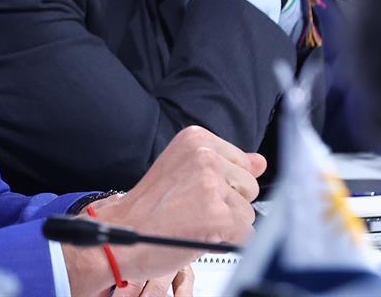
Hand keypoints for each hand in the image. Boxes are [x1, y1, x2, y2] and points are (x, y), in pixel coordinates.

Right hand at [65, 126, 262, 291]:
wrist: (120, 232)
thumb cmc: (148, 207)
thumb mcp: (184, 171)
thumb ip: (226, 164)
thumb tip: (260, 161)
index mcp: (196, 138)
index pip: (242, 162)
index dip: (223, 184)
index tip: (195, 191)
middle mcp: (205, 155)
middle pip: (249, 186)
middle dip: (228, 203)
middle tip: (192, 208)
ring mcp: (211, 184)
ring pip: (248, 212)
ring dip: (226, 224)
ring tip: (193, 221)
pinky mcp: (218, 214)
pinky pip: (245, 234)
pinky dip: (227, 242)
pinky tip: (199, 235)